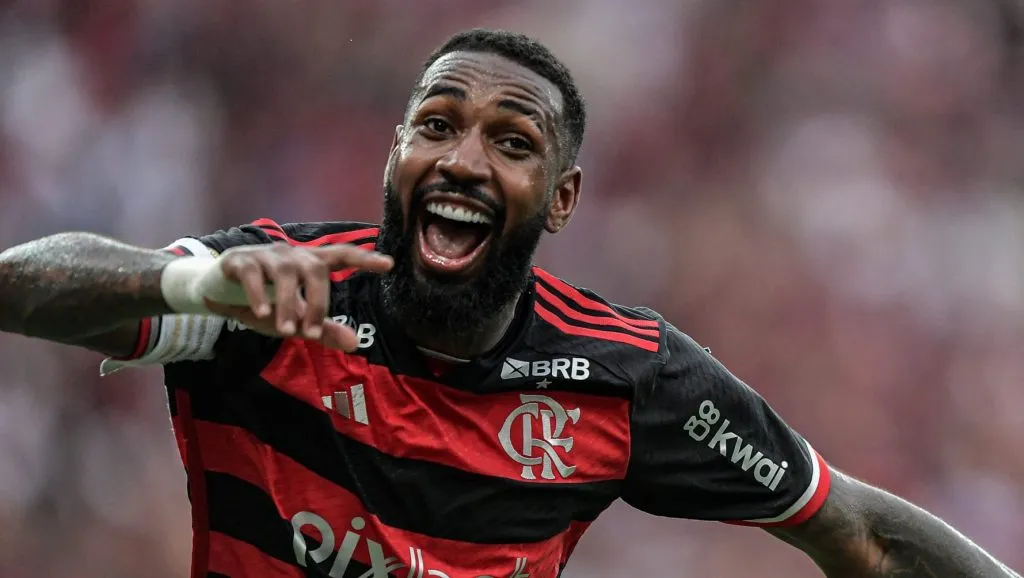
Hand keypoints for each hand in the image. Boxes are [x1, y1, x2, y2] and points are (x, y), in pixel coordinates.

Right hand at [199, 243, 391, 350]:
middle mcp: (292, 255)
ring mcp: (266, 256)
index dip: (364, 259)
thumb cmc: (264, 302)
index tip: (389, 264)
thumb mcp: (295, 320)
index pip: (341, 256)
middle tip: (311, 332)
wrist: (215, 292)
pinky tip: (262, 315)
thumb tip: (355, 345)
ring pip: (286, 273)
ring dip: (289, 304)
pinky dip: (259, 295)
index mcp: (309, 265)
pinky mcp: (240, 261)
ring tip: (287, 331)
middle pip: (316, 268)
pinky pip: (254, 274)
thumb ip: (323, 329)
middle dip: (317, 302)